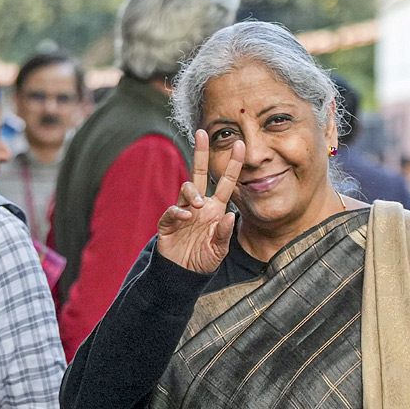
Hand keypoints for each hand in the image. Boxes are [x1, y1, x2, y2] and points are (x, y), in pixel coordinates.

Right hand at [155, 129, 243, 273]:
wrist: (183, 275)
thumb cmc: (203, 260)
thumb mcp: (220, 250)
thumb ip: (225, 234)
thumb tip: (230, 216)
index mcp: (215, 209)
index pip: (225, 182)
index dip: (233, 165)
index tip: (240, 145)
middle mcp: (199, 206)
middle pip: (199, 173)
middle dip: (200, 152)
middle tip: (202, 133)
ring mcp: (183, 212)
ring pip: (186, 189)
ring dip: (192, 193)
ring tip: (198, 205)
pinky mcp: (169, 223)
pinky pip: (173, 211)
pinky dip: (179, 212)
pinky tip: (187, 217)